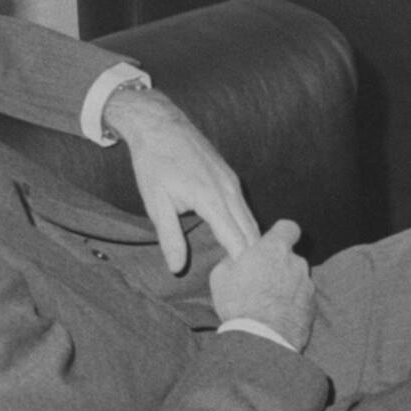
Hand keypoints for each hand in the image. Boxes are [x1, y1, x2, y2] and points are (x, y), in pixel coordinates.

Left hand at [103, 83, 258, 272]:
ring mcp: (232, 182)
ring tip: (255, 271)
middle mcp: (229, 190)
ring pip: (251, 220)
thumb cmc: (154, 163)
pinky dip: (248, 228)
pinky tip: (244, 243)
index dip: (243, 264)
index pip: (237, 240)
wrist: (160, 124)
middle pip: (251, 232)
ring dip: (254, 243)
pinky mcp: (230, 177)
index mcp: (211, 199)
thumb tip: (178, 268)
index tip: (246, 286)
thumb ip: (170, 237)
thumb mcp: (156, 203)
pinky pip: (244, 208)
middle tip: (255, 286)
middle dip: (255, 258)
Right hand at [207, 218, 314, 348]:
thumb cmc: (238, 303)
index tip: (271, 245)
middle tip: (261, 282)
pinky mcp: (312, 307)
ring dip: (286, 287)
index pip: (289, 227)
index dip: (281, 234)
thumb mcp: (221, 275)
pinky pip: (302, 299)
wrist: (260, 339)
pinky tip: (277, 317)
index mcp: (274, 249)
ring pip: (297, 279)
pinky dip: (292, 305)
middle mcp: (296, 262)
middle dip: (280, 266)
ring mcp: (307, 285)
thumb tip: (238, 257)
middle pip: (291, 257)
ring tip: (267, 304)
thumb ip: (234, 258)